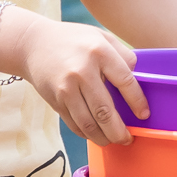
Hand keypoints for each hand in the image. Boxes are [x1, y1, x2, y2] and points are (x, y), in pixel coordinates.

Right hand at [21, 17, 148, 144]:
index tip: (143, 114)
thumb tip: (140, 77)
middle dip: (119, 131)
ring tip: (113, 140)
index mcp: (99, 52)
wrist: (33, 44)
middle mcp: (82, 71)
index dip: (137, 101)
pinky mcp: (55, 100)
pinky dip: (87, 133)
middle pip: (105, 111)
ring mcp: (66, 88)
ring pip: (88, 123)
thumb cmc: (73, 40)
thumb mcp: (101, 36)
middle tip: (128, 138)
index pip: (125, 81)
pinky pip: (74, 124)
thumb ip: (123, 54)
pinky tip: (95, 134)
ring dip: (103, 137)